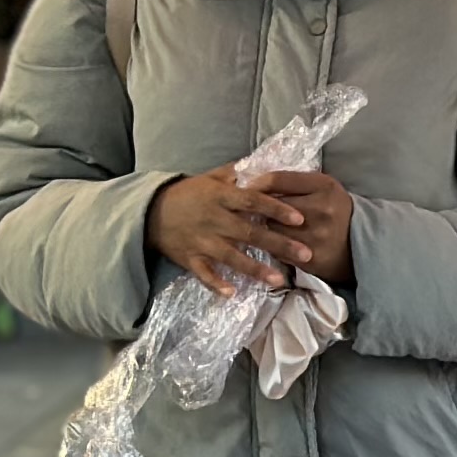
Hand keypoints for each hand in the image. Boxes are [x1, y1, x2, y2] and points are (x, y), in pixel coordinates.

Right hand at [149, 166, 352, 290]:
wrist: (150, 211)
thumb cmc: (187, 194)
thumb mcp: (210, 177)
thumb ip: (237, 173)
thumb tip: (265, 163)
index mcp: (221, 197)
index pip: (254, 201)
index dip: (277, 209)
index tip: (300, 218)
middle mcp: (214, 219)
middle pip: (251, 232)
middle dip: (279, 243)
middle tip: (305, 253)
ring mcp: (202, 241)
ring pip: (232, 257)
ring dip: (256, 269)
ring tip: (279, 280)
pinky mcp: (190, 259)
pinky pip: (204, 274)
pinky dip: (216, 283)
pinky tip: (232, 293)